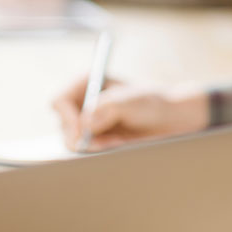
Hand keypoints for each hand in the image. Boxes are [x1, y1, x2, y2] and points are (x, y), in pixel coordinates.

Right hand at [52, 76, 210, 151]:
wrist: (171, 118)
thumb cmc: (154, 102)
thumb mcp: (133, 101)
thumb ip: (108, 108)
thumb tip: (86, 123)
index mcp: (88, 82)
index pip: (59, 100)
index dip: (66, 118)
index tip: (83, 131)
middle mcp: (83, 101)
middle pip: (63, 125)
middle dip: (83, 137)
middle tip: (103, 142)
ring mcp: (88, 120)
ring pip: (73, 140)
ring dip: (94, 144)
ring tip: (118, 140)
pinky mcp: (96, 136)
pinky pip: (87, 149)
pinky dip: (100, 149)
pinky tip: (119, 143)